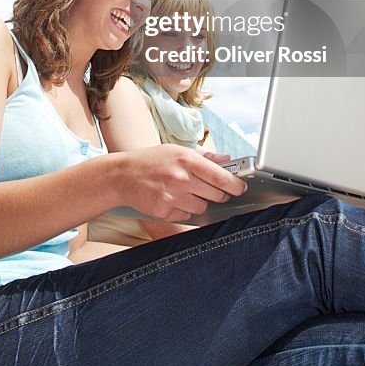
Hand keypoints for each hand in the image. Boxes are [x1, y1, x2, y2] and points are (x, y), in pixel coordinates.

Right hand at [117, 145, 247, 221]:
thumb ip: (204, 157)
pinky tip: (173, 198)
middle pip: (216, 194)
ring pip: (202, 207)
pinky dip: (184, 209)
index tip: (241, 187)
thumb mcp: (177, 150)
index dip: (235, 184)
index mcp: (186, 159)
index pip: (220, 176)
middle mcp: (181, 178)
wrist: (123, 176)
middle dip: (218, 193)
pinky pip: (186, 215)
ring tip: (185, 191)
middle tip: (212, 189)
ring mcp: (172, 196)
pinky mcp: (164, 211)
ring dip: (199, 201)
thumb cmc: (152, 161)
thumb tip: (226, 160)